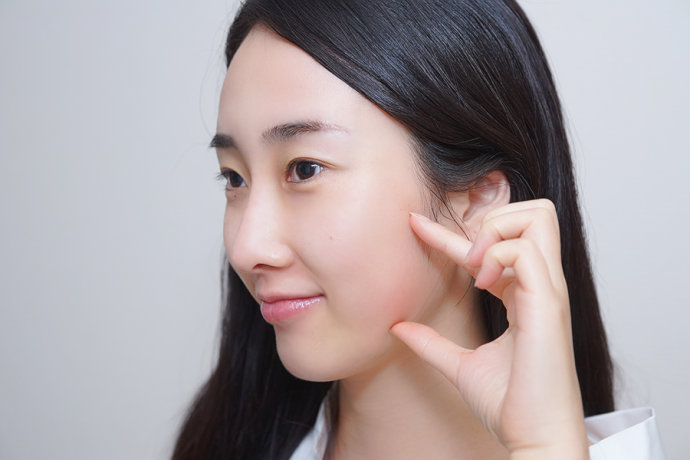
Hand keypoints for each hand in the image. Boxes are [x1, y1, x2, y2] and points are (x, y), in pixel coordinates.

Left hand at [390, 199, 588, 458]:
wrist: (534, 438)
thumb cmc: (510, 405)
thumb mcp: (460, 365)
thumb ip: (432, 343)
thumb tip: (398, 327)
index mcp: (524, 295)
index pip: (491, 245)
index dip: (448, 233)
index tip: (413, 225)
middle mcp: (540, 286)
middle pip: (535, 212)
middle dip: (493, 216)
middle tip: (465, 255)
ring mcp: (547, 291)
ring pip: (537, 217)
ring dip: (494, 231)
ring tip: (472, 267)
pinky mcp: (549, 303)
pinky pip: (525, 253)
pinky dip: (497, 256)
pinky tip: (481, 283)